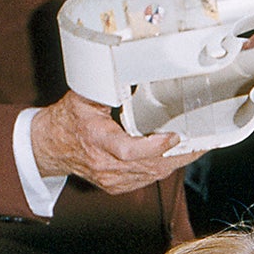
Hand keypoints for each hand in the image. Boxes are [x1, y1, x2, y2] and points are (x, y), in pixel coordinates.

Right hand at [30, 91, 199, 191]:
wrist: (49, 147)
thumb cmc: (68, 120)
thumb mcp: (83, 97)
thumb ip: (106, 86)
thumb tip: (128, 67)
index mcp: (96, 140)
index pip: (128, 150)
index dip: (155, 146)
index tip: (174, 135)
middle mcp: (104, 164)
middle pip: (150, 165)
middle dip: (179, 154)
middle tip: (203, 140)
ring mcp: (111, 179)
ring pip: (153, 174)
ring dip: (176, 161)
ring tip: (198, 146)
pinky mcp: (117, 186)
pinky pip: (148, 179)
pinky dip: (164, 167)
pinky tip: (178, 155)